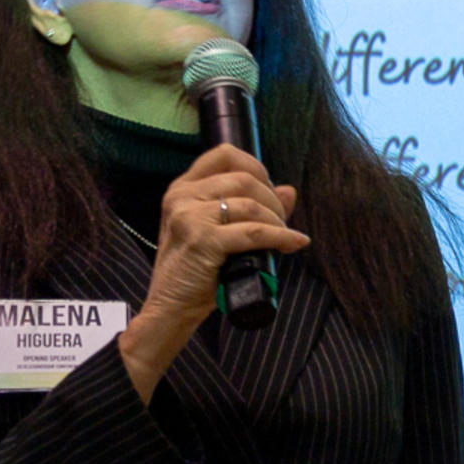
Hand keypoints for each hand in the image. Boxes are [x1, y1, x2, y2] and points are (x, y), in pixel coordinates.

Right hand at [116, 143, 307, 401]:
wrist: (169, 309)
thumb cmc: (194, 272)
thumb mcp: (216, 232)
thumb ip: (248, 208)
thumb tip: (290, 190)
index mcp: (181, 188)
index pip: (224, 154)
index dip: (255, 166)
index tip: (269, 189)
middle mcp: (182, 196)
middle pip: (244, 179)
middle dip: (272, 199)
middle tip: (281, 222)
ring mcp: (189, 216)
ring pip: (251, 204)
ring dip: (277, 220)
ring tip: (285, 236)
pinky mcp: (202, 240)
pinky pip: (253, 232)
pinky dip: (280, 237)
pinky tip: (294, 243)